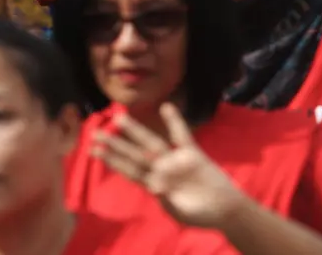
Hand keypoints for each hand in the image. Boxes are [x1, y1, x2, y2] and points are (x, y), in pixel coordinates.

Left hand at [93, 103, 245, 228]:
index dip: (112, 160)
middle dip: (115, 144)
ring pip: (151, 142)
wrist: (226, 211)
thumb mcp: (180, 212)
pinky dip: (175, 122)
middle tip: (94, 133)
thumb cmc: (200, 214)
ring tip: (119, 118)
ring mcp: (175, 160)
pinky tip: (166, 107)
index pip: (129, 169)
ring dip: (135, 131)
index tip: (94, 151)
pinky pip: (182, 136)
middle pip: (133, 154)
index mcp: (154, 183)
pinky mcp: (192, 154)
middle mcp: (160, 169)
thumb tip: (154, 187)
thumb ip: (167, 200)